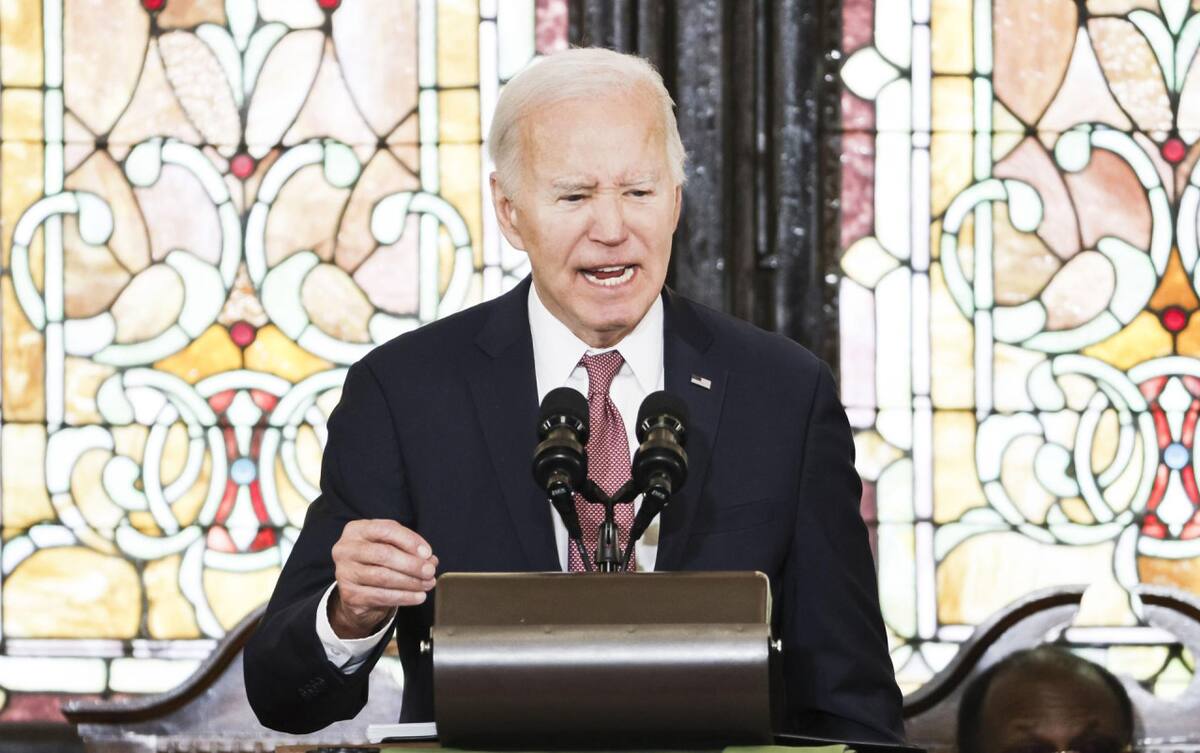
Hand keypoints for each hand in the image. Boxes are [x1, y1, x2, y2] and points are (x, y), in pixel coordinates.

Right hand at [328, 519, 437, 638]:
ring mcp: (344, 572)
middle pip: (384, 554)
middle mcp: (345, 549)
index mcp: (356, 530)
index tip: (428, 553)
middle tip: (430, 571)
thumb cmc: (377, 562)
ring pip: (383, 577)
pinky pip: (381, 596)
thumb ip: (410, 549)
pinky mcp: (348, 595)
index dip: (410, 541)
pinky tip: (417, 596)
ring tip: (427, 584)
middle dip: (412, 564)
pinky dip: (404, 597)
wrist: (356, 590)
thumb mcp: (391, 547)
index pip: (386, 529)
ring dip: (411, 582)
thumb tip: (430, 559)